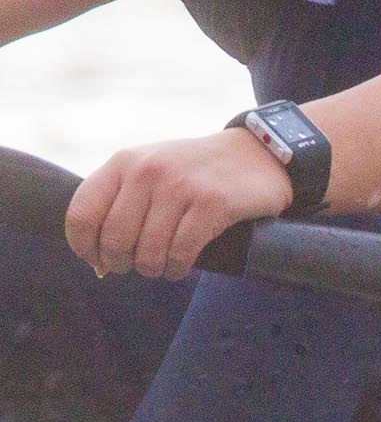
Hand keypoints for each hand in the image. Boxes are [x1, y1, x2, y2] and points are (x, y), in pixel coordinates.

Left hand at [66, 129, 294, 280]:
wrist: (258, 152)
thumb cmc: (197, 170)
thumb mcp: (152, 170)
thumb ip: (121, 205)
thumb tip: (97, 263)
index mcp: (125, 161)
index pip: (81, 214)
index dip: (84, 247)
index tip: (98, 259)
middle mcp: (149, 170)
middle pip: (114, 240)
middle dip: (122, 263)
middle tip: (135, 265)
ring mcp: (182, 185)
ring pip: (148, 252)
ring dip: (153, 268)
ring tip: (162, 265)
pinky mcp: (212, 203)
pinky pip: (181, 253)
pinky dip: (178, 268)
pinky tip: (182, 264)